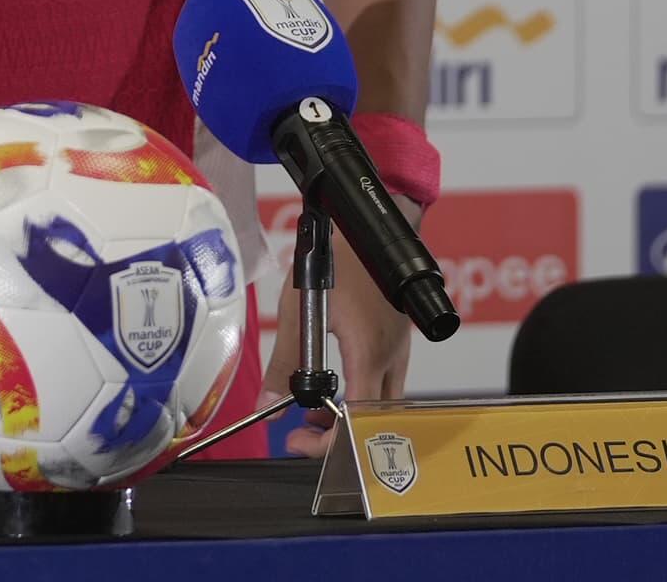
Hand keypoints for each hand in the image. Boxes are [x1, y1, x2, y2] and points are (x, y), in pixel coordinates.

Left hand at [261, 196, 423, 455]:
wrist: (369, 222)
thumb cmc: (338, 258)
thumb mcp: (299, 310)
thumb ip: (284, 362)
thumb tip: (267, 405)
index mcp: (369, 354)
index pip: (358, 423)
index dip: (329, 443)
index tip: (299, 442)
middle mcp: (392, 357)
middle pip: (374, 421)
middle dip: (337, 434)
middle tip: (303, 431)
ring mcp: (400, 348)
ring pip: (381, 403)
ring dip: (348, 413)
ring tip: (311, 409)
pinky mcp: (398, 339)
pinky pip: (384, 381)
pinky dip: (359, 392)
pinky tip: (333, 379)